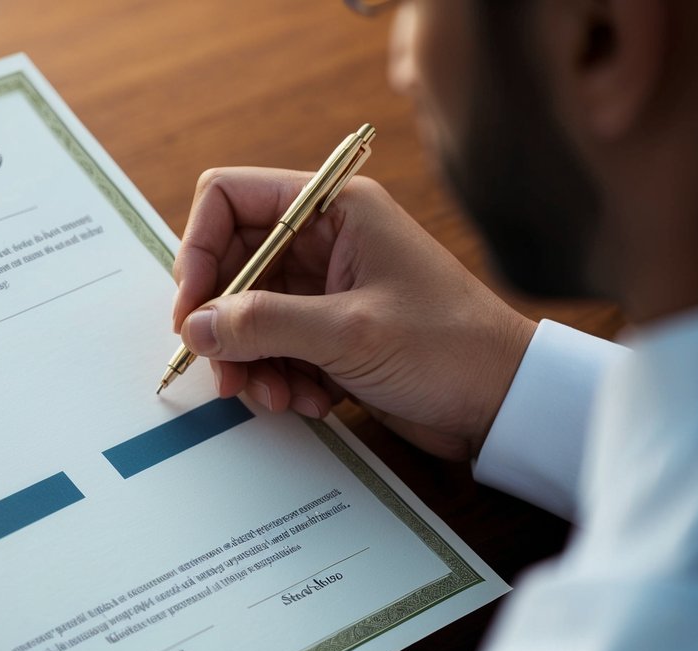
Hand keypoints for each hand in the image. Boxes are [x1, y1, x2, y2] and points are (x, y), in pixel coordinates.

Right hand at [172, 168, 535, 460]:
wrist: (505, 403)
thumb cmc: (450, 348)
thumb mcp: (349, 333)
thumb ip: (263, 325)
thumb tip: (196, 327)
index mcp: (333, 208)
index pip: (229, 199)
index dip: (197, 250)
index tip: (192, 310)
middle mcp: (323, 240)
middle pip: (230, 265)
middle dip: (221, 322)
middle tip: (223, 371)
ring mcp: (323, 288)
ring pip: (245, 314)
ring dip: (249, 361)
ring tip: (276, 396)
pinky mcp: (327, 332)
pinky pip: (271, 347)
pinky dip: (276, 378)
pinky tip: (308, 401)